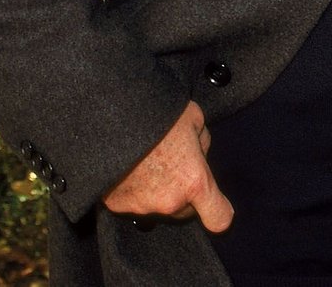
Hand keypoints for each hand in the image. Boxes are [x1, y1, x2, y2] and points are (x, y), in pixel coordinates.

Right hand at [102, 101, 233, 232]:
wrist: (110, 116)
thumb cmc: (157, 113)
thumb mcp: (194, 118)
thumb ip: (201, 143)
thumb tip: (197, 153)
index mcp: (195, 181)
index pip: (218, 218)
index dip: (220, 212)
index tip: (218, 206)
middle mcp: (170, 201)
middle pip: (184, 212)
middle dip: (184, 194)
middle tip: (173, 166)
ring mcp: (141, 207)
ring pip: (157, 207)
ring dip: (156, 191)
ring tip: (147, 162)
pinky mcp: (117, 206)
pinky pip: (132, 202)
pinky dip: (133, 190)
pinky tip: (129, 167)